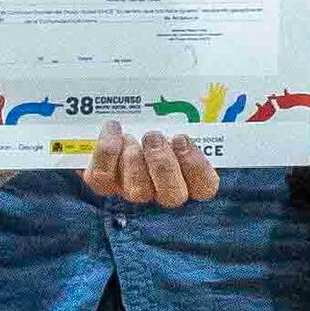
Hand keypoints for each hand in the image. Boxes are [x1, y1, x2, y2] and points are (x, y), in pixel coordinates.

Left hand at [82, 123, 219, 206]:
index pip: (205, 187)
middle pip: (172, 195)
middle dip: (162, 165)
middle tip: (153, 137)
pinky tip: (113, 130)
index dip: (195, 166)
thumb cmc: (155, 121)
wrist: (115, 120)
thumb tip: (198, 115)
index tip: (181, 138)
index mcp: (190, 176)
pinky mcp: (105, 184)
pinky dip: (107, 152)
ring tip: (131, 138)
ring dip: (134, 162)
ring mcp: (134, 190)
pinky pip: (104, 179)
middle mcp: (164, 190)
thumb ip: (189, 121)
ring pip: (138, 192)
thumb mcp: (174, 119)